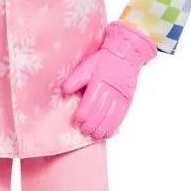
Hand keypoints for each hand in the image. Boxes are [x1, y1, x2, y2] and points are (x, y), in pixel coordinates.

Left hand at [62, 20, 155, 138]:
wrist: (125, 56)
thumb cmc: (103, 61)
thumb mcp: (87, 66)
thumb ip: (76, 79)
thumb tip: (65, 91)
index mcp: (100, 81)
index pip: (92, 99)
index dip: (85, 111)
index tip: (78, 119)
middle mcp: (111, 90)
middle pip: (102, 110)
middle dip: (93, 122)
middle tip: (84, 130)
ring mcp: (120, 97)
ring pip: (111, 115)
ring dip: (103, 127)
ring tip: (94, 135)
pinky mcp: (126, 101)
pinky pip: (120, 116)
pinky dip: (113, 126)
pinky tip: (107, 133)